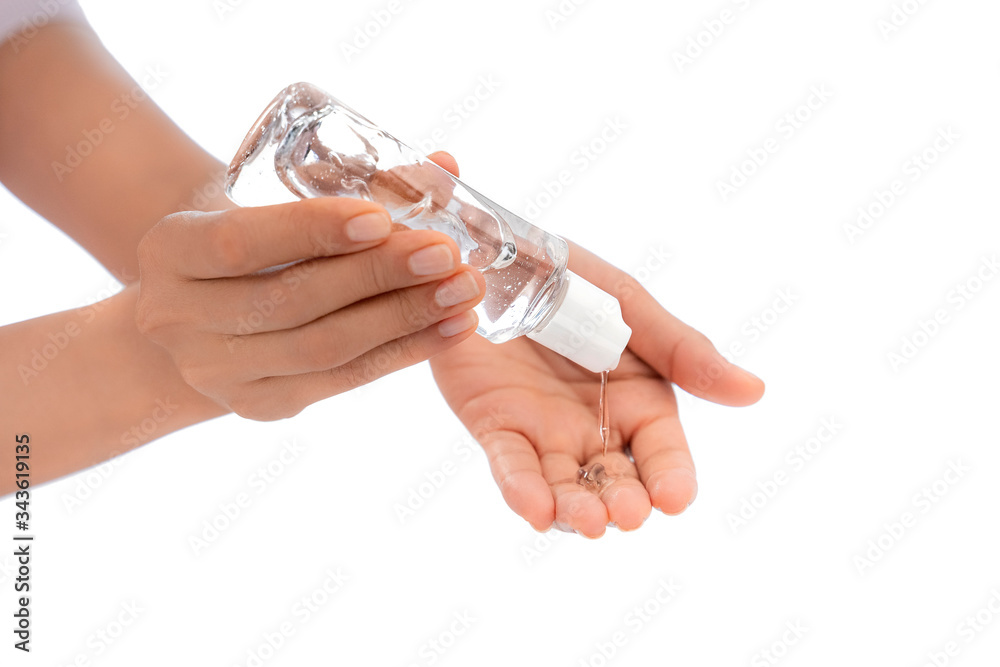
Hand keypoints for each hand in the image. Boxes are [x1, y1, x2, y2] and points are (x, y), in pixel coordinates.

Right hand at [135, 181, 485, 419]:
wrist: (203, 313)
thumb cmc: (247, 240)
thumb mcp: (266, 200)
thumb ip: (348, 180)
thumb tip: (446, 168)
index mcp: (169, 250)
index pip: (241, 243)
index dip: (312, 231)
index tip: (383, 218)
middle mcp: (178, 318)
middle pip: (291, 301)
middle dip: (378, 277)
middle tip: (446, 255)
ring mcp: (216, 372)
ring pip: (323, 349)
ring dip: (403, 320)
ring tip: (461, 293)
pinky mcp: (260, 405)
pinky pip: (341, 382)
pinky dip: (402, 354)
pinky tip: (448, 330)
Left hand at [428, 162, 763, 536]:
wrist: (495, 255)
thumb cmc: (569, 277)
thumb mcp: (630, 307)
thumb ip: (684, 353)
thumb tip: (755, 390)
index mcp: (638, 400)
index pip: (663, 451)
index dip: (671, 477)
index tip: (676, 499)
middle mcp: (594, 426)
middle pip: (615, 480)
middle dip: (622, 502)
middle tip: (626, 514)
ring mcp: (543, 431)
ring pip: (564, 485)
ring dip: (576, 508)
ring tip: (586, 522)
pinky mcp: (496, 426)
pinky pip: (509, 464)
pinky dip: (521, 489)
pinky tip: (535, 509)